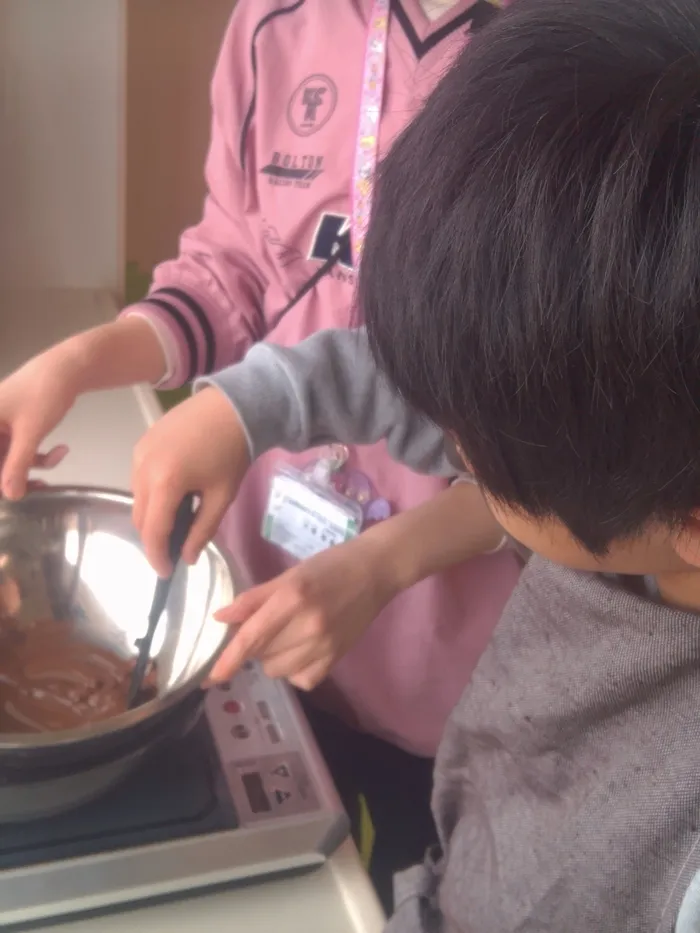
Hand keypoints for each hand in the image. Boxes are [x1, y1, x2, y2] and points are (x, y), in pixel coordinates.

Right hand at [0, 344, 84, 498]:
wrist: (67, 369)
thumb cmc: (42, 394)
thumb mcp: (29, 433)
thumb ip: (17, 465)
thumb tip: (11, 495)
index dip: (0, 480)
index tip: (14, 492)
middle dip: (16, 477)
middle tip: (38, 488)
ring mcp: (1, 427)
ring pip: (9, 460)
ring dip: (32, 467)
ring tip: (56, 463)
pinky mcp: (16, 427)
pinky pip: (22, 451)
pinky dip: (40, 456)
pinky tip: (62, 450)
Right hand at [131, 387, 249, 576]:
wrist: (232, 406)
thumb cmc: (232, 452)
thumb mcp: (222, 497)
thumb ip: (202, 530)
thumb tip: (187, 558)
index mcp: (164, 483)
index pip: (154, 531)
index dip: (158, 556)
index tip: (167, 573)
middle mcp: (142, 468)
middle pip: (140, 517)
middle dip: (154, 539)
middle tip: (173, 551)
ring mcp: (138, 453)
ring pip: (137, 499)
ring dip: (152, 516)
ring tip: (176, 523)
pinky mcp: (141, 442)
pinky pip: (138, 479)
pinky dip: (151, 494)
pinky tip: (172, 496)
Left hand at [209, 534, 399, 690]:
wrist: (376, 571)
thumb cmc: (329, 566)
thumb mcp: (288, 575)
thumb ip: (253, 599)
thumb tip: (220, 618)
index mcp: (292, 598)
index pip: (252, 636)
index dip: (229, 659)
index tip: (210, 677)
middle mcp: (308, 626)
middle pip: (262, 655)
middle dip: (255, 645)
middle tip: (269, 625)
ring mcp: (325, 646)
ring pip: (278, 670)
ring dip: (273, 658)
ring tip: (288, 635)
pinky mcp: (337, 659)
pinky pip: (302, 679)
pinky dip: (294, 669)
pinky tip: (302, 650)